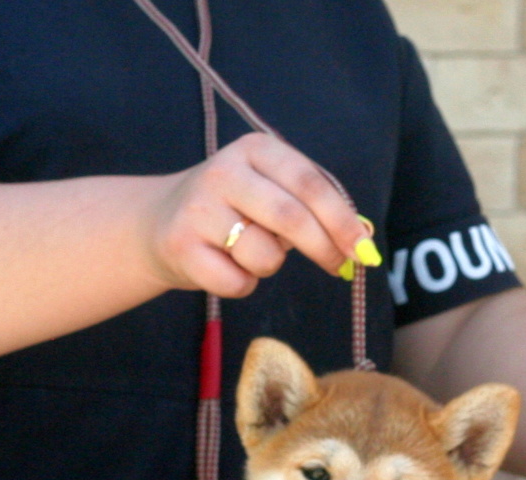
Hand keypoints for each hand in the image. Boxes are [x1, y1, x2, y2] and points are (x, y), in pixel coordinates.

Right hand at [140, 132, 376, 297]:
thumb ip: (315, 208)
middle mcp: (225, 172)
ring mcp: (200, 209)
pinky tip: (225, 266)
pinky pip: (237, 282)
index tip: (364, 250)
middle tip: (339, 267)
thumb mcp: (274, 192)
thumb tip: (363, 242)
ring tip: (248, 251)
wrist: (161, 221)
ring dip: (271, 265)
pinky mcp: (182, 246)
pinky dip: (243, 284)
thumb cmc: (237, 211)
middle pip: (292, 217)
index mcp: (256, 149)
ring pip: (265, 256)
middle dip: (324, 248)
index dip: (342, 221)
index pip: (310, 184)